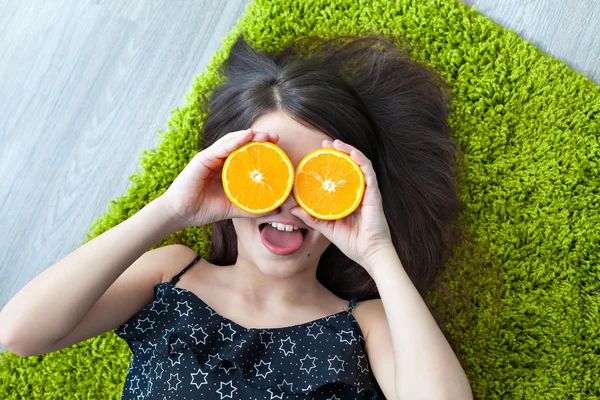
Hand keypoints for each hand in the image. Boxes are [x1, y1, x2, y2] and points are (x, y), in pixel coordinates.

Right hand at [158, 128, 278, 229]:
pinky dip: (234, 141)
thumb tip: (278, 207)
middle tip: (275, 138)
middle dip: (259, 139)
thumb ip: (254, 207)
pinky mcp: (202, 159)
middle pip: (240, 144)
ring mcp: (210, 157)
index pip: (245, 153)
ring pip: (232, 141)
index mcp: (226, 168)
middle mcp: (219, 159)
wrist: (182, 214)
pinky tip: (247, 136)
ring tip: (264, 135)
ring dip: (249, 136)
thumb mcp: (235, 207)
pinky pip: (220, 148)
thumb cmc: (205, 209)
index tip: (278, 147)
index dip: (261, 148)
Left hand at [290, 139, 393, 270]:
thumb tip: (293, 209)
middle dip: (339, 151)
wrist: (369, 254)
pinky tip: (353, 153)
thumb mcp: (326, 227)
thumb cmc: (352, 242)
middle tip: (325, 143)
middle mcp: (360, 191)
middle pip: (351, 165)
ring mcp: (368, 192)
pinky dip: (361, 161)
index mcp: (349, 198)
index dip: (332, 162)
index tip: (318, 154)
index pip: (342, 174)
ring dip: (349, 150)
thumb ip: (312, 217)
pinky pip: (369, 173)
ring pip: (361, 164)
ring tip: (336, 143)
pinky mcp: (374, 195)